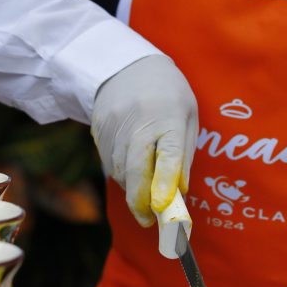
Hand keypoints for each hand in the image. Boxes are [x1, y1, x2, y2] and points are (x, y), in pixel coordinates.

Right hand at [91, 56, 197, 226]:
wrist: (127, 65)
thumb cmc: (168, 93)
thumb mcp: (187, 115)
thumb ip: (184, 154)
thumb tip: (179, 193)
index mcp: (170, 116)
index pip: (169, 153)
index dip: (166, 182)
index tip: (164, 207)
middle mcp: (140, 121)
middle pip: (137, 168)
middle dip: (141, 201)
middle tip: (149, 221)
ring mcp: (115, 125)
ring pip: (121, 171)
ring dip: (132, 189)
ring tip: (144, 193)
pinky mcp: (99, 129)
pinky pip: (109, 162)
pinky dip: (122, 174)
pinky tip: (131, 169)